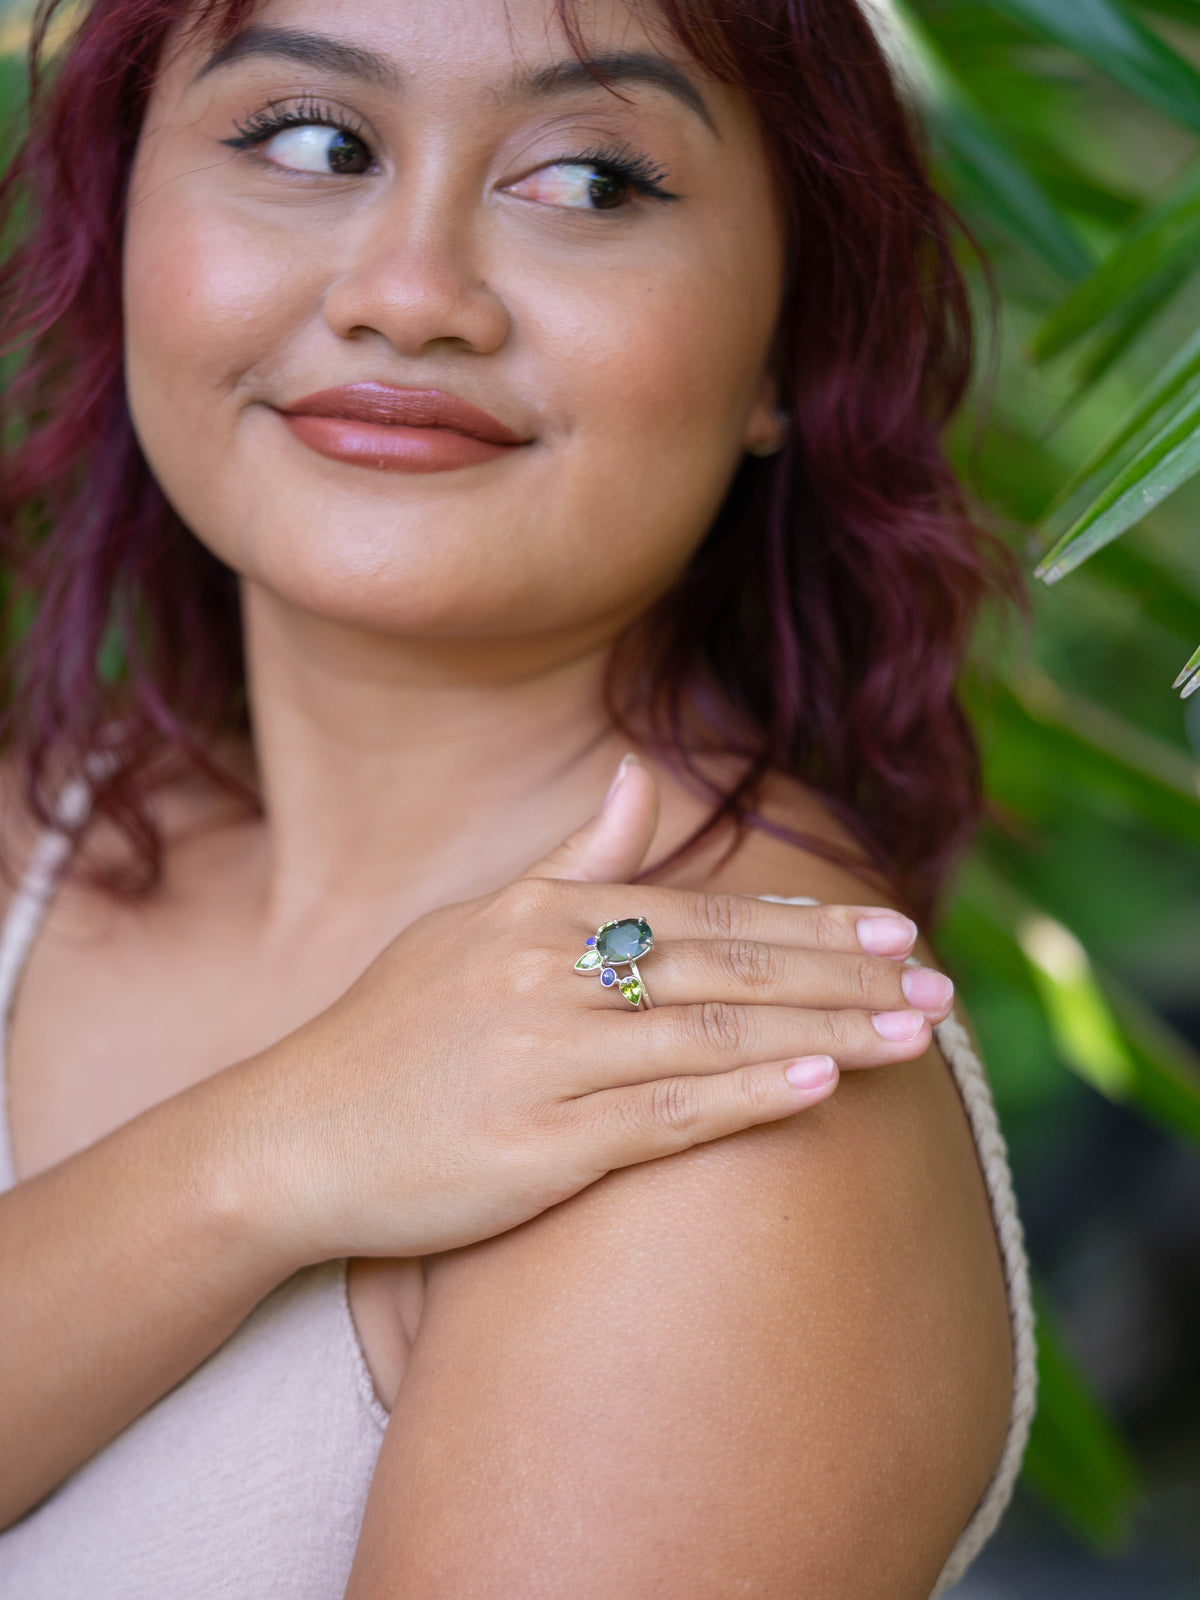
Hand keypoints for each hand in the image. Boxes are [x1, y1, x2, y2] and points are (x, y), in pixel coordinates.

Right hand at [245, 758, 950, 1265]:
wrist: (291, 1134)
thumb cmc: (393, 1031)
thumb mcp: (476, 923)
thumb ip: (574, 861)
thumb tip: (640, 774)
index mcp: (537, 916)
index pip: (699, 912)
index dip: (804, 923)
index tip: (893, 928)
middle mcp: (545, 975)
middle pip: (722, 967)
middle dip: (840, 973)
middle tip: (938, 980)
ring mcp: (542, 1060)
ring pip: (711, 1037)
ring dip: (825, 1033)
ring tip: (916, 1036)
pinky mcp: (535, 1146)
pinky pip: (663, 1118)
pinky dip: (748, 1099)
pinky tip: (822, 1086)